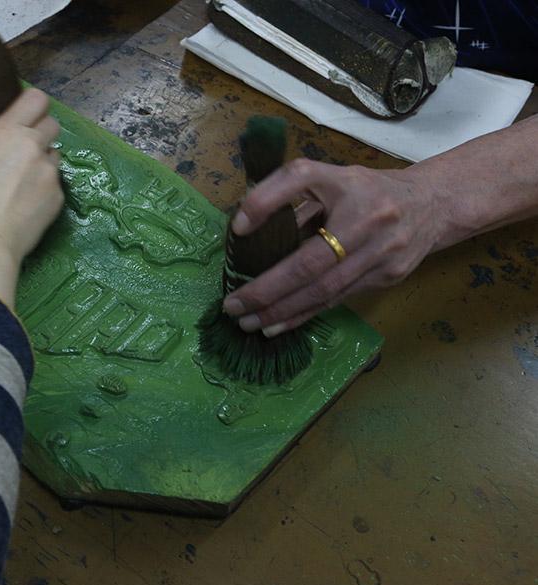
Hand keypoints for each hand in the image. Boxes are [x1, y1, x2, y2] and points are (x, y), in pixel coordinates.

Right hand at [0, 87, 63, 264]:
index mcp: (3, 132)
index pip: (36, 99)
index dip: (34, 109)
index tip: (28, 120)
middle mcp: (30, 145)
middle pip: (52, 124)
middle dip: (42, 136)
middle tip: (27, 155)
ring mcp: (48, 171)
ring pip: (55, 157)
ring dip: (44, 165)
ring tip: (24, 188)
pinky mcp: (58, 196)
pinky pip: (55, 186)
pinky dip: (45, 193)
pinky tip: (27, 210)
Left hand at [223, 159, 441, 335]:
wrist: (433, 204)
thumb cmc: (367, 191)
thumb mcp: (331, 178)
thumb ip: (290, 194)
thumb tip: (244, 226)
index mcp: (347, 184)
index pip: (300, 179)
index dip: (266, 202)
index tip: (238, 228)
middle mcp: (367, 218)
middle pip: (310, 263)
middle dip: (267, 290)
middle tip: (233, 306)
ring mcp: (381, 252)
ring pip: (324, 291)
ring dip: (282, 311)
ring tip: (249, 322)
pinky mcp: (387, 277)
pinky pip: (337, 300)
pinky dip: (303, 314)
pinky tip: (277, 324)